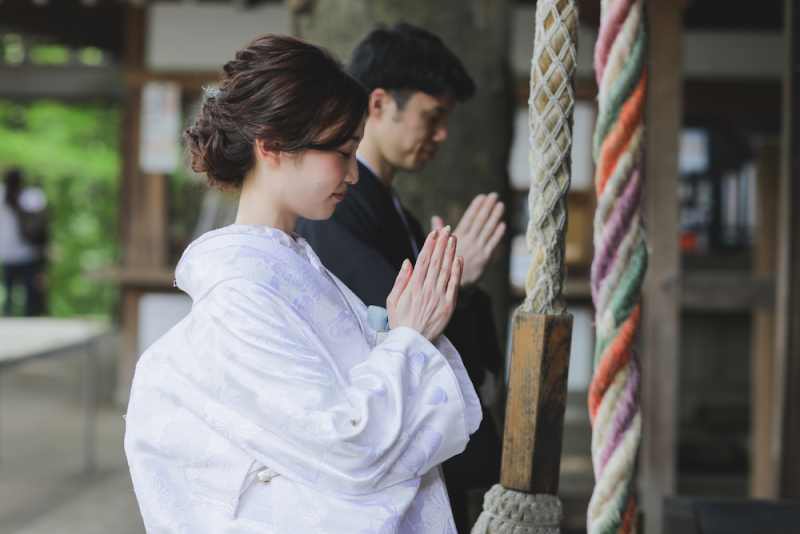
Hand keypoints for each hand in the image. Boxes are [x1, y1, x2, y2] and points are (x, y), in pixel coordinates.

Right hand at [386, 226, 462, 341]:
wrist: (412, 343)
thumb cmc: (400, 321)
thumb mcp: (392, 300)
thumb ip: (400, 280)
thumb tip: (408, 262)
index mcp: (412, 287)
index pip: (423, 260)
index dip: (429, 245)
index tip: (434, 233)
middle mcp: (427, 290)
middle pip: (436, 261)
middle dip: (442, 243)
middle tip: (447, 229)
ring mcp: (439, 298)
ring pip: (446, 270)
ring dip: (451, 252)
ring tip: (454, 238)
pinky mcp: (448, 306)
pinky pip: (454, 285)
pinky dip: (457, 271)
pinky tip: (459, 258)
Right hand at [431, 192, 504, 289]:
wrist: (453, 286)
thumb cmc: (444, 265)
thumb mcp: (438, 248)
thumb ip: (438, 231)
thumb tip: (435, 218)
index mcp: (457, 238)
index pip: (468, 219)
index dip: (475, 207)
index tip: (482, 197)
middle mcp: (468, 242)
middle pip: (479, 221)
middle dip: (487, 207)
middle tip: (494, 195)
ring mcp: (478, 250)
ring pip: (487, 230)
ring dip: (494, 216)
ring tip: (500, 205)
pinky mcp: (485, 259)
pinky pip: (492, 244)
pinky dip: (497, 234)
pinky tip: (502, 224)